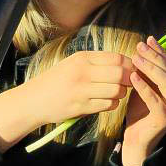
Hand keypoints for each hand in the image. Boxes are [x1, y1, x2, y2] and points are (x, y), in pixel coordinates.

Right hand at [0, 50, 133, 151]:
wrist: (33, 100)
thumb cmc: (56, 81)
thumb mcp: (73, 63)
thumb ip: (96, 62)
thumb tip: (125, 63)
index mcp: (82, 58)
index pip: (116, 58)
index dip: (129, 64)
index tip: (132, 70)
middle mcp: (82, 72)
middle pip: (119, 73)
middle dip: (129, 79)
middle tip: (129, 83)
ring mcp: (81, 90)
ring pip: (116, 90)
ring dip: (121, 93)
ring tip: (117, 93)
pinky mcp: (80, 107)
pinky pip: (107, 105)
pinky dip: (112, 104)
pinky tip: (108, 102)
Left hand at [121, 37, 165, 165]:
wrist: (137, 140)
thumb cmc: (140, 112)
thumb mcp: (145, 87)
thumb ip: (147, 71)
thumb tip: (143, 47)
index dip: (160, 51)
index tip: (148, 40)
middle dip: (155, 57)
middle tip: (139, 46)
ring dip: (151, 68)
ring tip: (136, 58)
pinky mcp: (164, 118)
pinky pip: (155, 99)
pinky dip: (144, 87)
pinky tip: (133, 77)